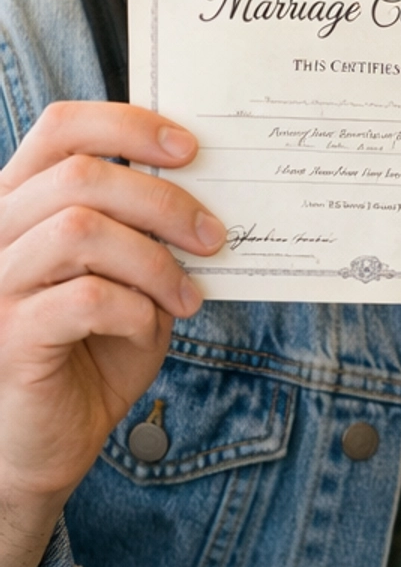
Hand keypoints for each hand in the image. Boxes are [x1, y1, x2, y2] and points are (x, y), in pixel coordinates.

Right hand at [0, 104, 221, 566]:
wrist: (51, 441)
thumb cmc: (93, 353)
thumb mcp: (131, 280)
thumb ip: (149, 232)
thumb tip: (211, 193)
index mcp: (22, 203)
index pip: (60, 128)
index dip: (128, 125)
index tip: (191, 149)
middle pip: (80, 175)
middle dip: (163, 201)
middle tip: (214, 237)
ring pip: (80, 229)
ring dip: (153, 260)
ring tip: (186, 297)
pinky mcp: (9, 335)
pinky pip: (85, 298)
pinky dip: (135, 309)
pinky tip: (149, 329)